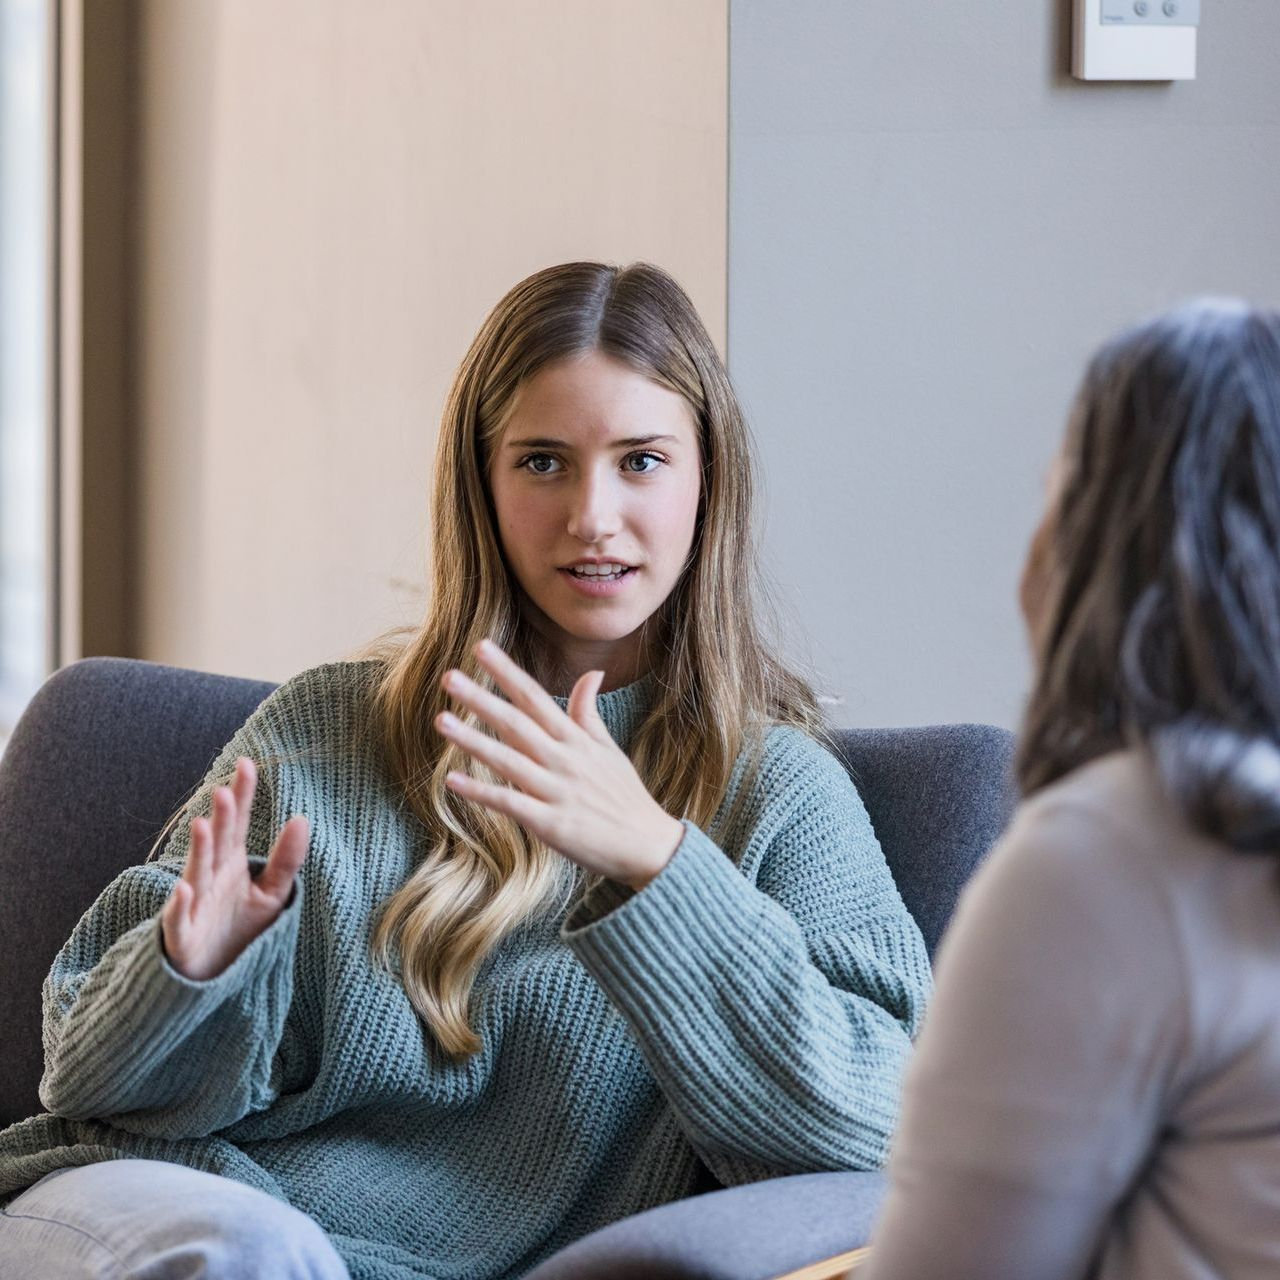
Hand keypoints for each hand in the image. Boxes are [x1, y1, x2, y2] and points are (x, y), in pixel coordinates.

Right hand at [160, 756, 309, 980]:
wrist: (212, 976)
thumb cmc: (239, 930)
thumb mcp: (271, 894)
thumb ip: (286, 860)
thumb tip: (302, 818)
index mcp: (231, 863)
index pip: (239, 824)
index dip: (242, 795)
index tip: (247, 764)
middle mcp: (210, 878)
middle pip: (218, 844)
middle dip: (221, 819)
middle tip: (223, 790)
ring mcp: (194, 906)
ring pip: (196, 874)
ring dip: (199, 851)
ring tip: (203, 826)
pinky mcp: (183, 937)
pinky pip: (179, 920)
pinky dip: (180, 906)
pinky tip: (184, 889)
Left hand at [435, 639, 683, 889]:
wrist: (649, 846)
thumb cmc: (625, 797)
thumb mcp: (609, 750)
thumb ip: (589, 713)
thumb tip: (592, 672)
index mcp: (576, 740)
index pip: (536, 698)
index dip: (508, 672)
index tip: (481, 647)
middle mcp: (564, 760)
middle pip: (517, 723)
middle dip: (481, 698)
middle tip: (448, 676)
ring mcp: (557, 791)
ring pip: (508, 760)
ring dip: (473, 740)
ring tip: (442, 720)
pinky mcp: (551, 824)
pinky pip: (510, 804)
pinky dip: (481, 792)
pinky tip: (452, 780)